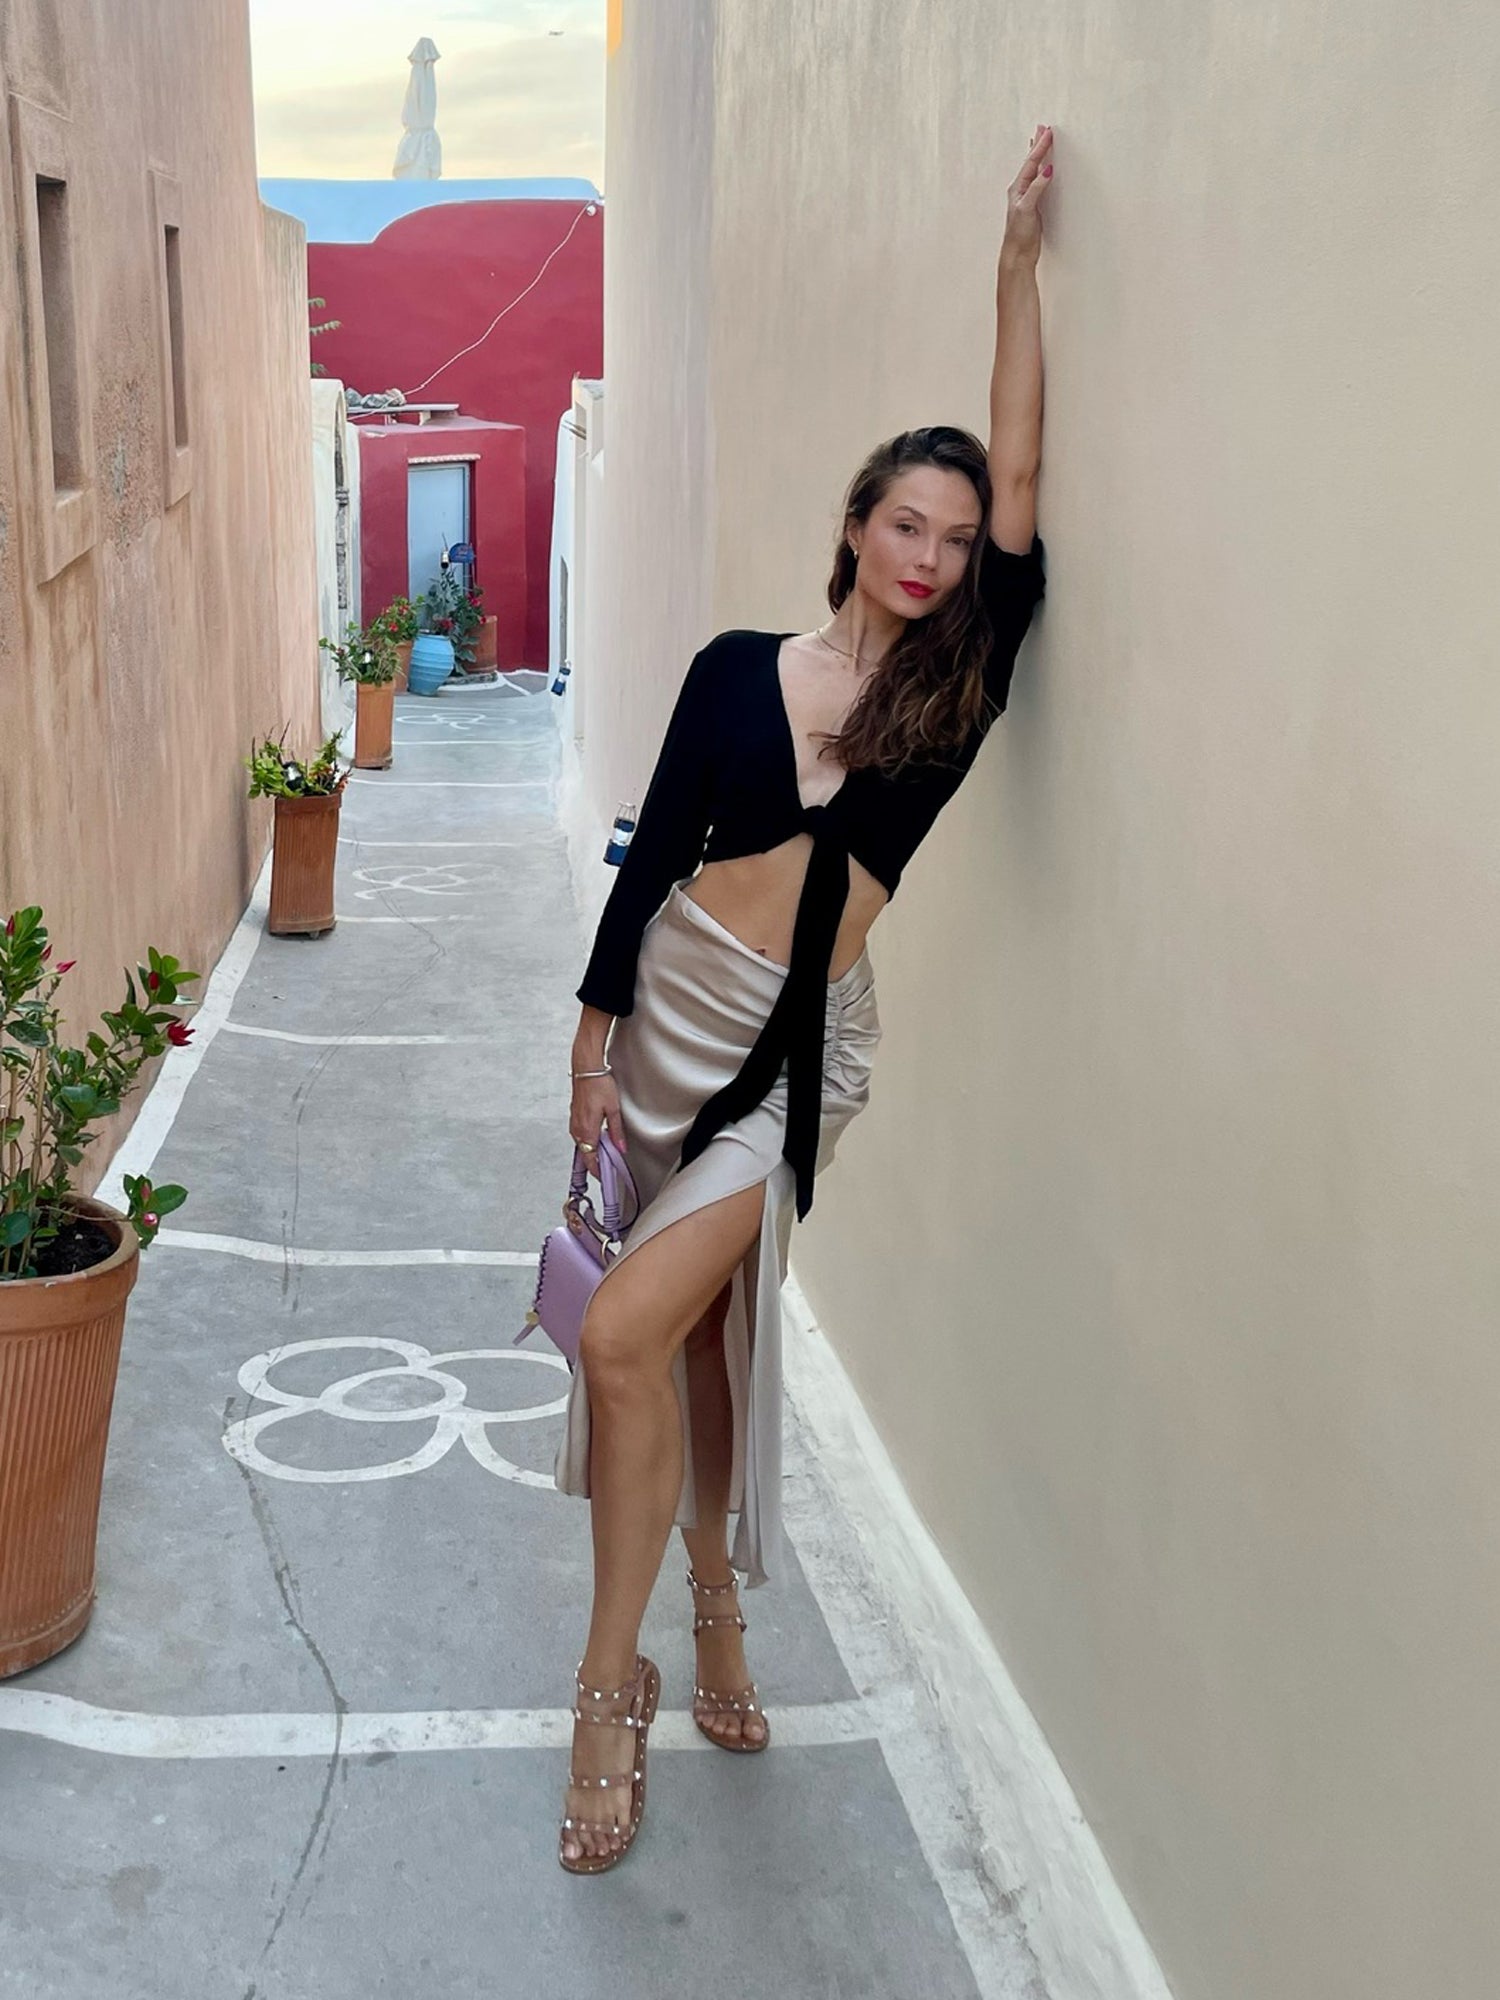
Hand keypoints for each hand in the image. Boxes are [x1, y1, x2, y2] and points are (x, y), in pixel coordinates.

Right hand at [570, 1074, 627, 1180]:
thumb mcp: (613, 1110)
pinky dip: (590, 1142)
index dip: (599, 1171)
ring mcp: (574, 1124)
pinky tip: (599, 1139)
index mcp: (587, 1131)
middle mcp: (577, 1130)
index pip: (591, 1160)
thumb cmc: (598, 1085)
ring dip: (594, 1152)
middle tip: (611, 1167)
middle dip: (598, 1163)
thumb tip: (620, 1148)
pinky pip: (581, 1137)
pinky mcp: (574, 1118)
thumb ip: (616, 1132)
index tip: (607, 1177)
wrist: (586, 1070)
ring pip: (583, 1146)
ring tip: (608, 1154)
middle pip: (586, 1155)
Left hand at [1002, 124, 1053, 267]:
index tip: (1049, 131)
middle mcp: (1021, 190)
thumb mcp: (1027, 208)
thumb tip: (1046, 169)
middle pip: (1031, 161)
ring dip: (1038, 154)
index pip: (1031, 162)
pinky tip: (1043, 168)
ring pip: (1034, 169)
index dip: (1040, 146)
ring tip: (1041, 140)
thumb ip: (1036, 187)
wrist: (1018, 254)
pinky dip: (1041, 170)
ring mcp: (1027, 196)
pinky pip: (1038, 180)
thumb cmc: (1019, 233)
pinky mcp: (1033, 205)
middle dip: (1037, 144)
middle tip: (1043, 127)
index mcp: (1018, 187)